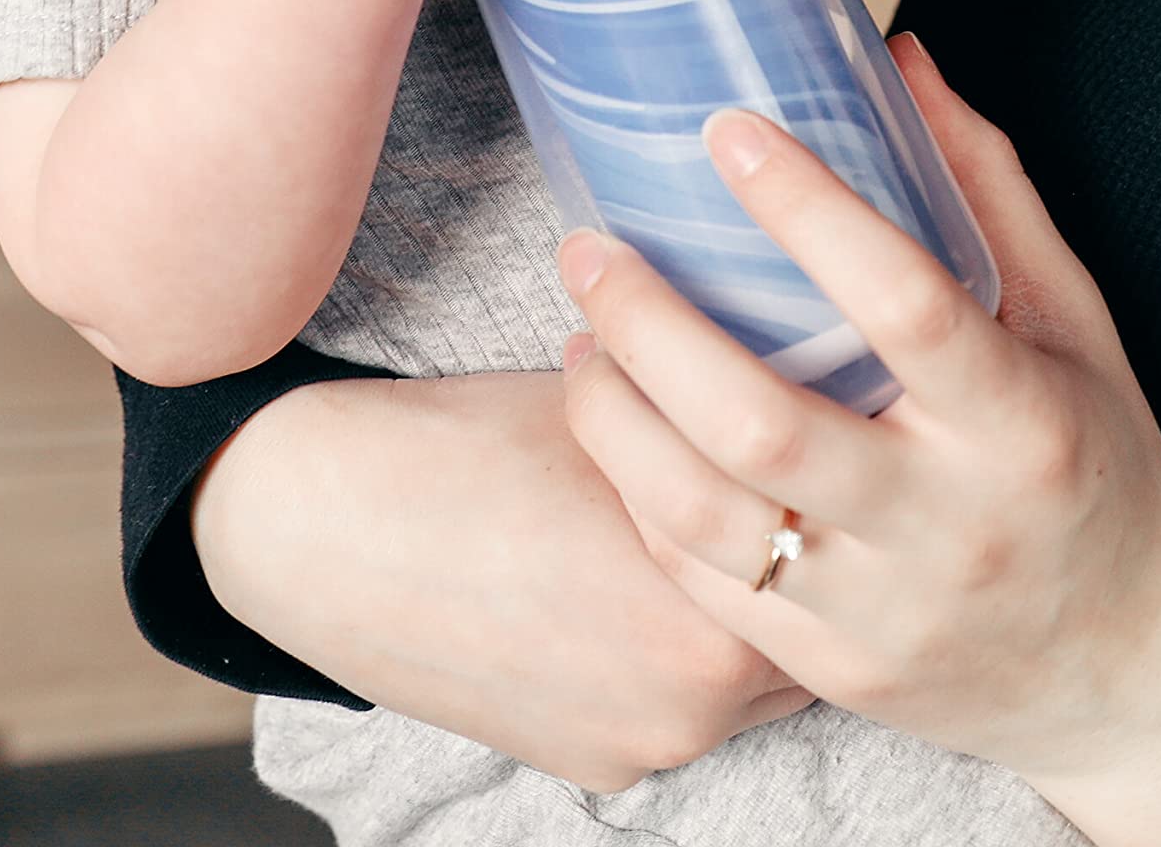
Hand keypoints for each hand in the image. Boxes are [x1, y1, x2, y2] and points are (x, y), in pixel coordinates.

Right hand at [190, 370, 814, 793]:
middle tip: (792, 493)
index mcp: (710, 610)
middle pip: (801, 628)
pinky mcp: (591, 765)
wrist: (326, 521)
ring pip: (743, 677)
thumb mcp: (629, 422)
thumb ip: (716, 434)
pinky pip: (676, 707)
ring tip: (718, 535)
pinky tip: (648, 587)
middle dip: (799, 566)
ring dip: (744, 615)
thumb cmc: (475, 445)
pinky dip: (677, 655)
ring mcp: (639, 746)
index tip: (834, 454)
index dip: (831, 495)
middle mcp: (690, 706)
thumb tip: (795, 394)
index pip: (830, 557)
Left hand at [557, 37, 1160, 837]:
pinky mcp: (829, 669)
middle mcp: (947, 523)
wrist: (1131, 674)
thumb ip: (987, 186)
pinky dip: (639, 500)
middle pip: (763, 422)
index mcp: (1019, 421)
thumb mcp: (1074, 319)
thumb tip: (903, 58)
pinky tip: (616, 430)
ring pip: (704, 518)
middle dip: (653, 325)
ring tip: (578, 337)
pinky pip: (703, 587)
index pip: (904, 302)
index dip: (810, 210)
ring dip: (617, 417)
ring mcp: (880, 610)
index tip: (729, 130)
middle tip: (590, 246)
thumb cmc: (1102, 463)